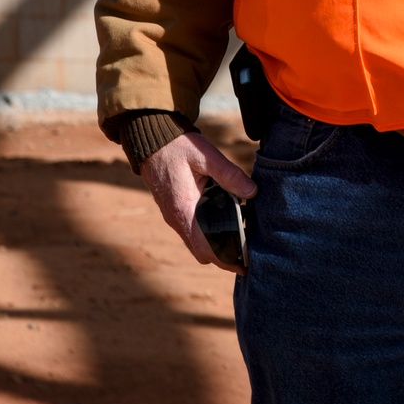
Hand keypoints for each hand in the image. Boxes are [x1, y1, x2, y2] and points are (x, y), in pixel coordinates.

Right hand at [141, 131, 256, 274]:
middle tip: (248, 252)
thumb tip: (252, 192)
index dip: (225, 259)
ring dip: (216, 245)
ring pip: (196, 243)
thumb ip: (229, 174)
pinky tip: (225, 222)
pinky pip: (192, 231)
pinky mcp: (175, 210)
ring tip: (241, 238)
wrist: (150, 140)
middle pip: (202, 251)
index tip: (245, 264)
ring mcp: (174, 216)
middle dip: (224, 256)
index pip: (205, 248)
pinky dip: (208, 234)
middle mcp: (176, 219)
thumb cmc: (177, 147)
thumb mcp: (205, 155)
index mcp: (183, 209)